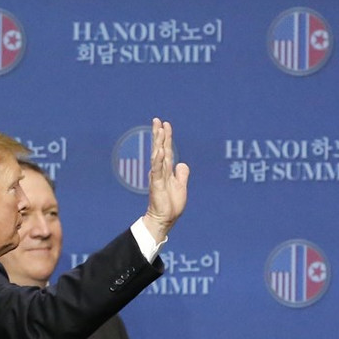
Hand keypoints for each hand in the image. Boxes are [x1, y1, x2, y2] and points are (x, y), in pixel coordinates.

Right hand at [143, 117, 189, 242]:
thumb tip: (182, 164)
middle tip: (157, 119)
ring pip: (157, 156)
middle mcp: (160, 171)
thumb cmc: (171, 205)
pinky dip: (158, 160)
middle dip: (159, 134)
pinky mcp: (156, 185)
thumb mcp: (181, 185)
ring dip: (158, 143)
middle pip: (160, 149)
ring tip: (158, 130)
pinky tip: (159, 151)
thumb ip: (181, 174)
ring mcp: (157, 177)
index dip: (166, 137)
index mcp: (166, 171)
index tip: (165, 124)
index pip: (166, 150)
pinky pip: (157, 170)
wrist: (165, 219)